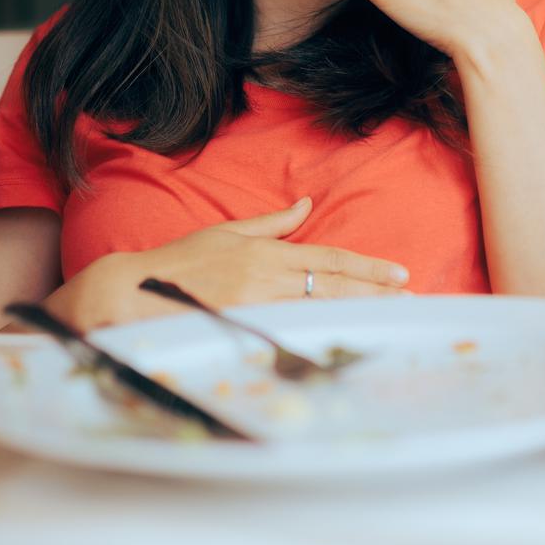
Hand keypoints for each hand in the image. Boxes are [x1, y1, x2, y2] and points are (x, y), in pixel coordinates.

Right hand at [73, 198, 411, 327]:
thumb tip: (307, 203)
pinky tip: (346, 341)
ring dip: (358, 315)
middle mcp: (268, 278)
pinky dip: (321, 336)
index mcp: (267, 254)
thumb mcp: (228, 233)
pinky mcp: (242, 330)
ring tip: (392, 319)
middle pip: (334, 286)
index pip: (330, 260)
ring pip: (320, 310)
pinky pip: (291, 334)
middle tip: (412, 299)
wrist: (132, 293)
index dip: (368, 269)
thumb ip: (272, 223)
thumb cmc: (179, 263)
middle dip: (376, 294)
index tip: (400, 275)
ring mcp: (257, 307)